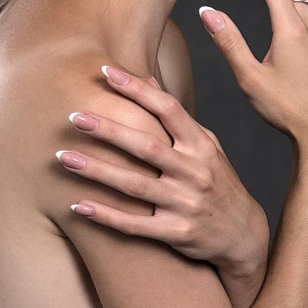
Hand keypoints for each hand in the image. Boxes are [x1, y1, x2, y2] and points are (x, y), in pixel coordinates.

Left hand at [57, 70, 269, 270]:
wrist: (243, 235)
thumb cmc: (217, 180)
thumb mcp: (206, 144)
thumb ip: (176, 115)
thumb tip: (147, 78)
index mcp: (200, 144)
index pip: (168, 108)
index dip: (137, 89)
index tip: (106, 73)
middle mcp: (194, 171)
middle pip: (146, 146)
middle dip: (109, 130)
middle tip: (75, 116)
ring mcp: (186, 204)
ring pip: (135, 186)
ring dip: (97, 171)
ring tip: (64, 158)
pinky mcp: (177, 234)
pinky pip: (136, 226)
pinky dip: (106, 216)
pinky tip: (78, 206)